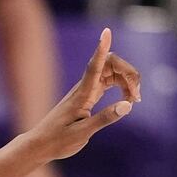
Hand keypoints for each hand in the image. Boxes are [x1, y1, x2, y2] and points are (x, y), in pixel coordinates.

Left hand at [24, 28, 140, 163]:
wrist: (40, 145)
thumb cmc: (58, 141)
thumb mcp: (83, 133)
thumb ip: (104, 119)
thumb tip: (127, 105)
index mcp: (82, 95)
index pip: (94, 67)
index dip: (101, 49)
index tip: (106, 32)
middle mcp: (84, 88)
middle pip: (111, 64)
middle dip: (129, 74)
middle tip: (136, 97)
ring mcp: (86, 90)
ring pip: (112, 72)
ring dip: (127, 81)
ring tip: (134, 100)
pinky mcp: (88, 96)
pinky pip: (109, 82)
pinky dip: (122, 87)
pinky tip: (126, 100)